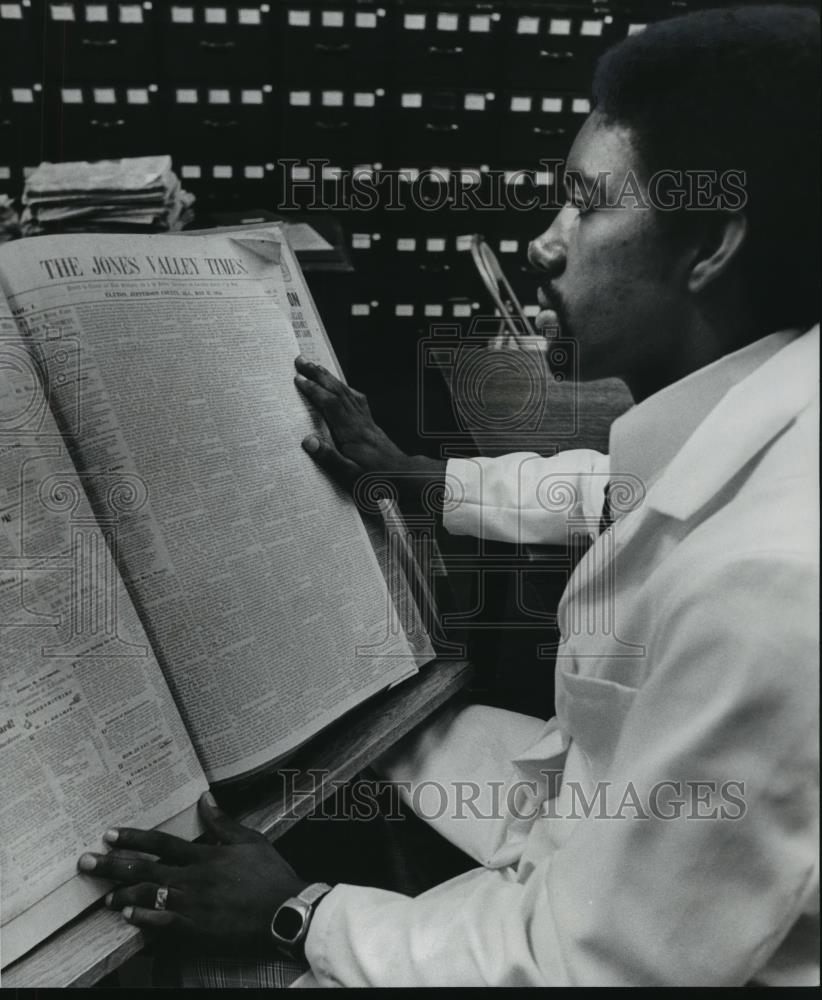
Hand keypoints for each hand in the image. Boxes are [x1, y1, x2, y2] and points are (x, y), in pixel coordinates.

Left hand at [77, 792, 307, 951]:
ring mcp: (192, 906)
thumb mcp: (250, 840)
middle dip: (112, 866)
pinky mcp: (196, 930)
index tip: (110, 834)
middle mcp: (193, 879)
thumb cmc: (270, 876)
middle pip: (145, 870)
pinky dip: (143, 921)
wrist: (285, 912)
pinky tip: (128, 918)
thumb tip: (205, 798)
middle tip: (87, 863)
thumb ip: (223, 822)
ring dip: (123, 896)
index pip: (161, 843)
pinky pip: (161, 925)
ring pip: (148, 898)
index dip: (134, 838)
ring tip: (105, 897)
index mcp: (205, 856)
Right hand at [294, 356, 445, 507]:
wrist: (405, 478)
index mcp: (352, 433)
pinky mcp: (371, 426)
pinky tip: (342, 388)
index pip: (331, 404)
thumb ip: (329, 458)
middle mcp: (360, 422)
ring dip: (330, 379)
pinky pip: (357, 400)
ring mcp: (366, 422)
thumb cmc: (377, 480)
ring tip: (316, 368)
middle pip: (338, 392)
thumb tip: (307, 441)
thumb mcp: (350, 476)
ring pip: (347, 393)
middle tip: (301, 361)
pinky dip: (346, 390)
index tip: (298, 379)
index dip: (314, 390)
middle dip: (319, 375)